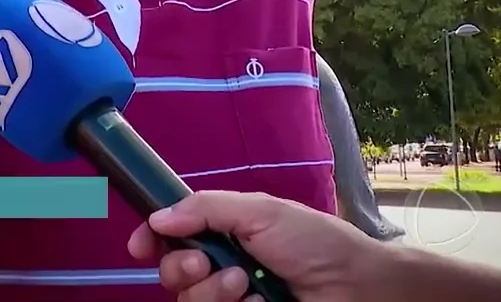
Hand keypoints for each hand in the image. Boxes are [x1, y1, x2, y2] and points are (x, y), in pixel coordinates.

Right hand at [127, 191, 386, 301]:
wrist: (359, 289)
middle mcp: (223, 269)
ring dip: (212, 293)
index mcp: (224, 234)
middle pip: (172, 274)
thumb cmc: (317, 243)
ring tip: (246, 285)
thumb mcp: (261, 211)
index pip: (172, 236)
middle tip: (209, 264)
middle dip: (182, 268)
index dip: (151, 240)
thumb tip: (158, 218)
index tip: (140, 246)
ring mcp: (234, 301)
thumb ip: (206, 208)